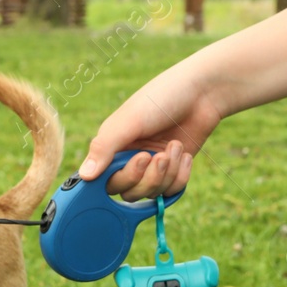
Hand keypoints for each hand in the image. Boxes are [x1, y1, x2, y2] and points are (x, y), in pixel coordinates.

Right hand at [79, 66, 223, 200]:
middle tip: (160, 155)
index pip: (106, 181)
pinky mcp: (173, 172)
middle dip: (148, 177)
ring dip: (167, 173)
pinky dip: (180, 176)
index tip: (140, 158)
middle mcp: (129, 159)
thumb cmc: (163, 98)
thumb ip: (105, 147)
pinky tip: (185, 154)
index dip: (124, 177)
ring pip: (151, 194)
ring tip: (175, 147)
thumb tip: (84, 176)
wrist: (203, 92)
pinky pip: (171, 191)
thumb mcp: (130, 120)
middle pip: (129, 192)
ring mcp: (152, 168)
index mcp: (113, 146)